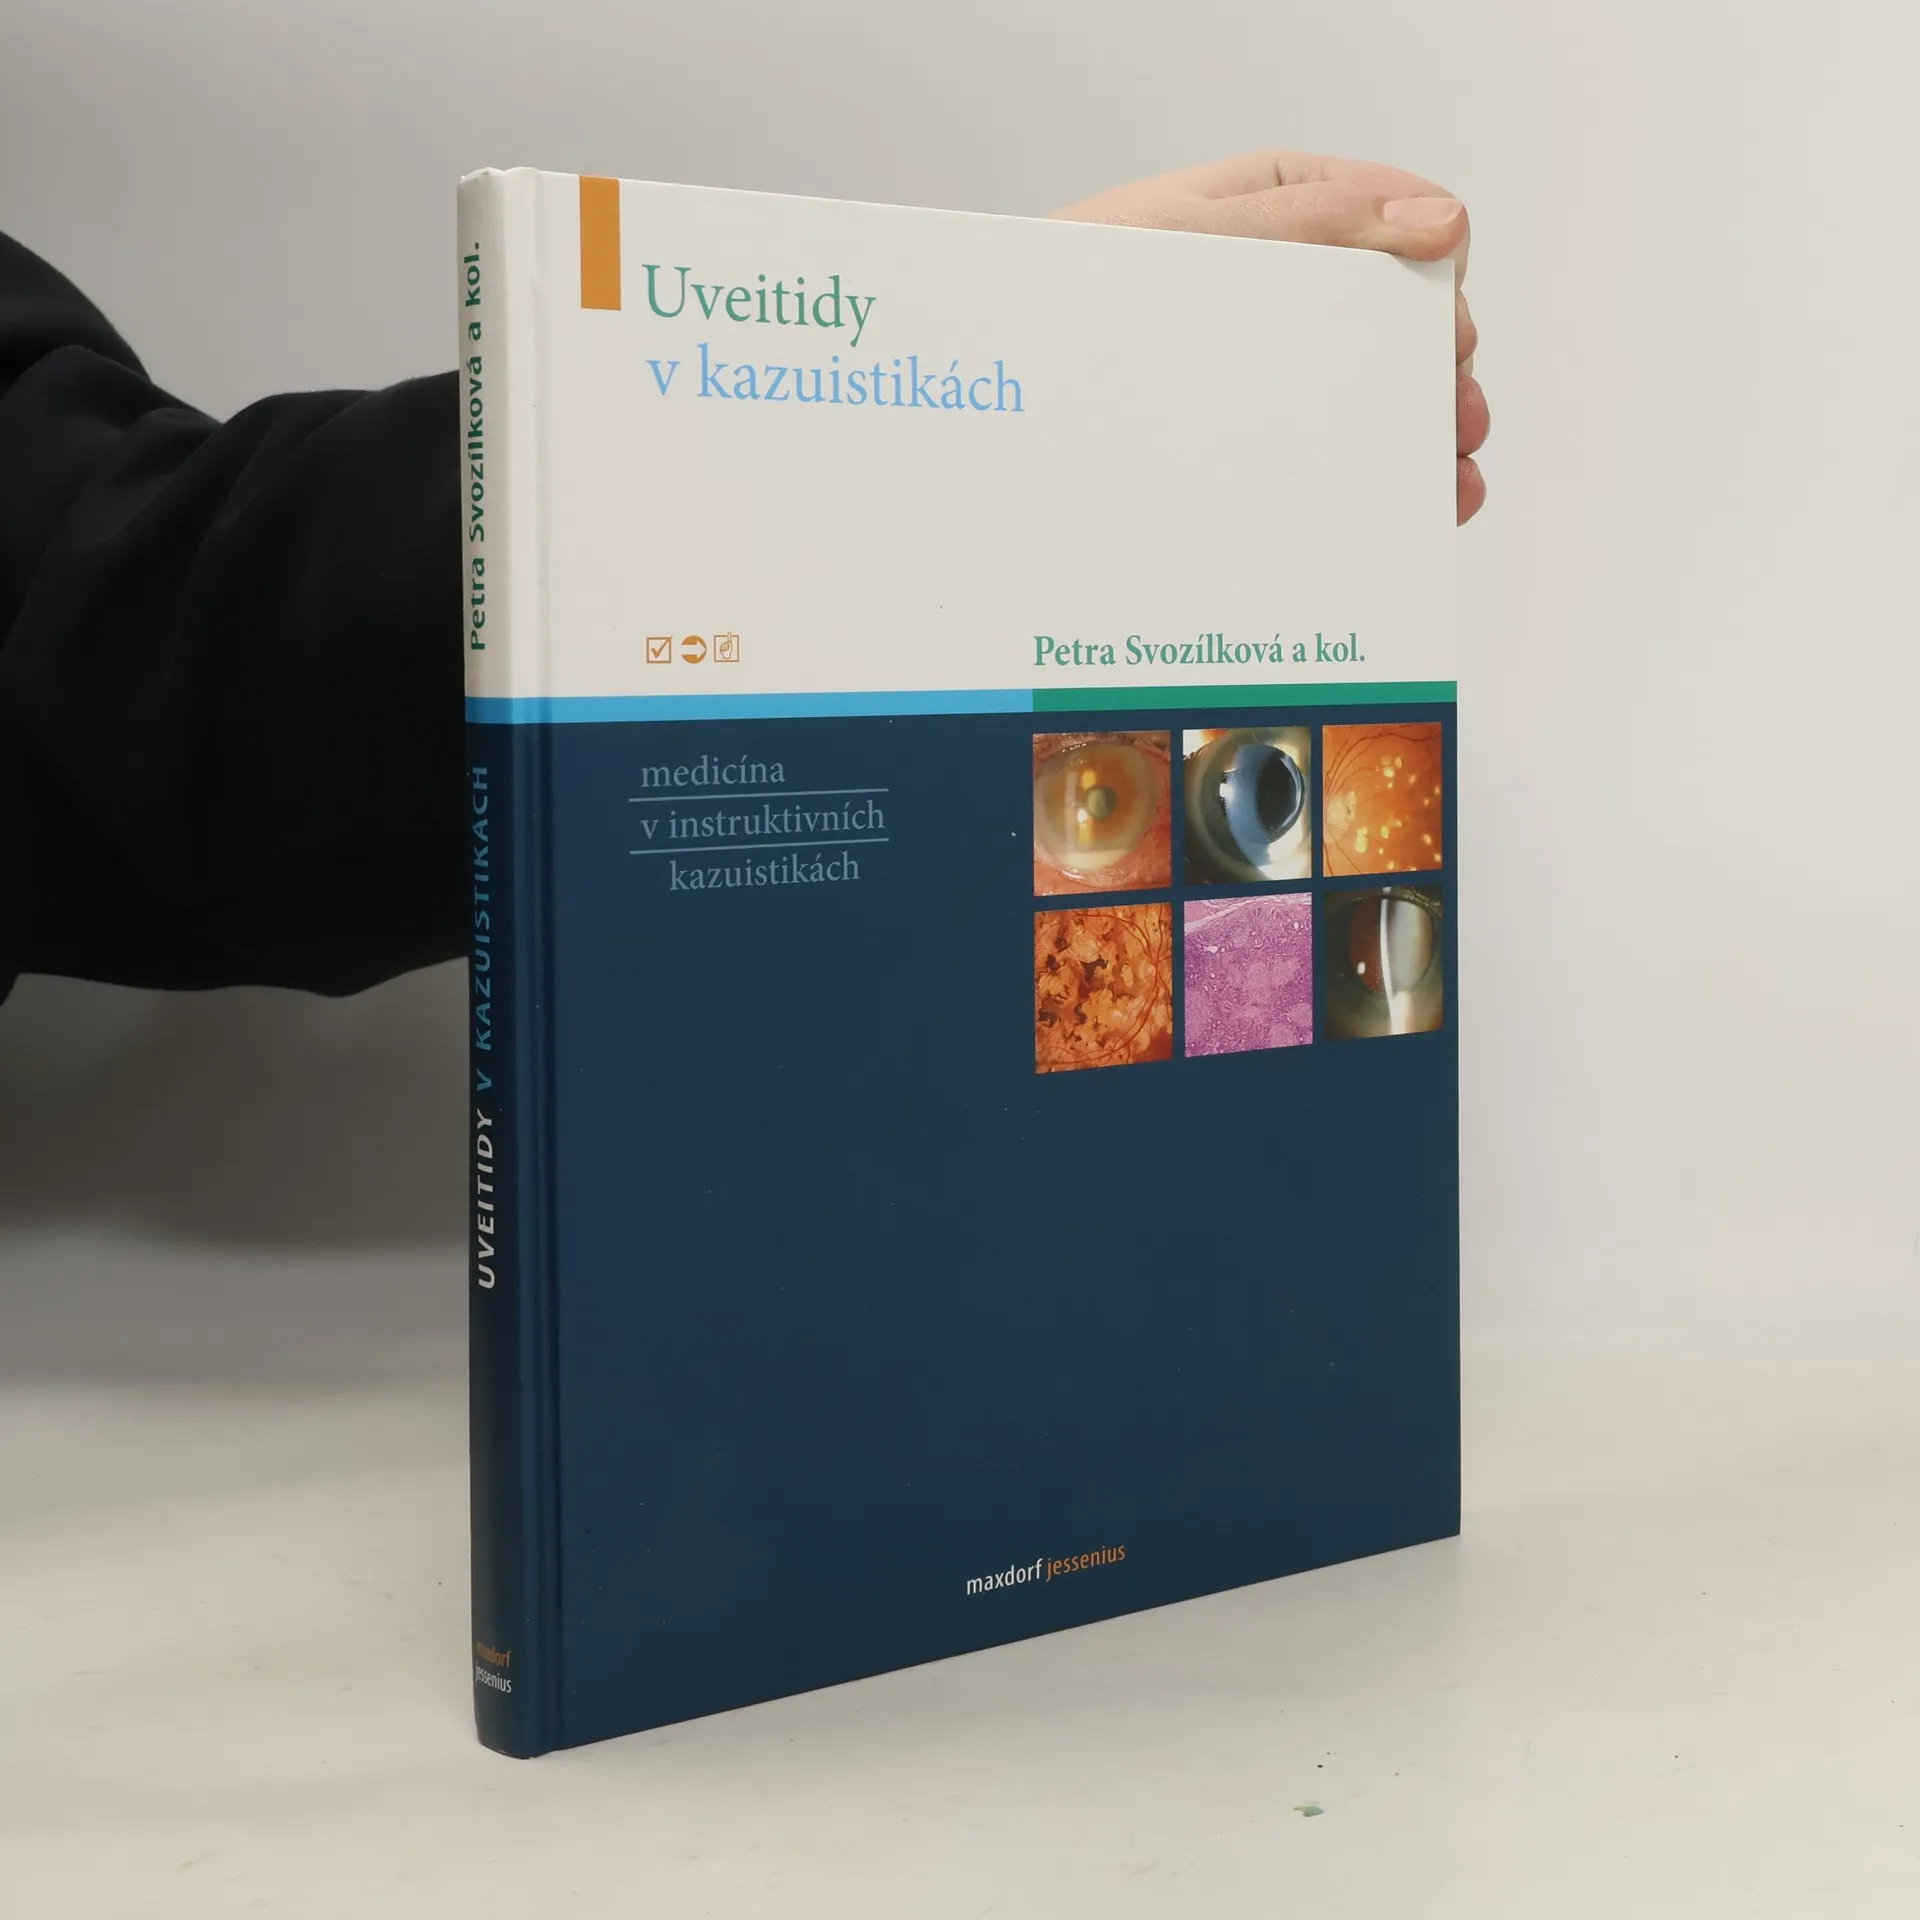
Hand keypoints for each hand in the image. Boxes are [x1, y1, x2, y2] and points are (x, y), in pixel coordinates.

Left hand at [1053, 153, 1487, 524]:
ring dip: (1422, 431)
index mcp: (1279, 209)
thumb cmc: (1071, 290)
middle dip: (1431, 366)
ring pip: (1373, 394)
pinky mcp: (1251, 433)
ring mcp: (1271, 365)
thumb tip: (1440, 218)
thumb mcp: (1194, 237)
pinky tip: (1419, 501)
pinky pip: (1329, 453)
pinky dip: (1383, 479)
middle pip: (1395, 319)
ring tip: (1446, 467)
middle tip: (1449, 408)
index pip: (1393, 219)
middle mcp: (1286, 286)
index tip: (1443, 322)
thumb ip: (1318, 222)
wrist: (993, 374)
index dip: (1430, 273)